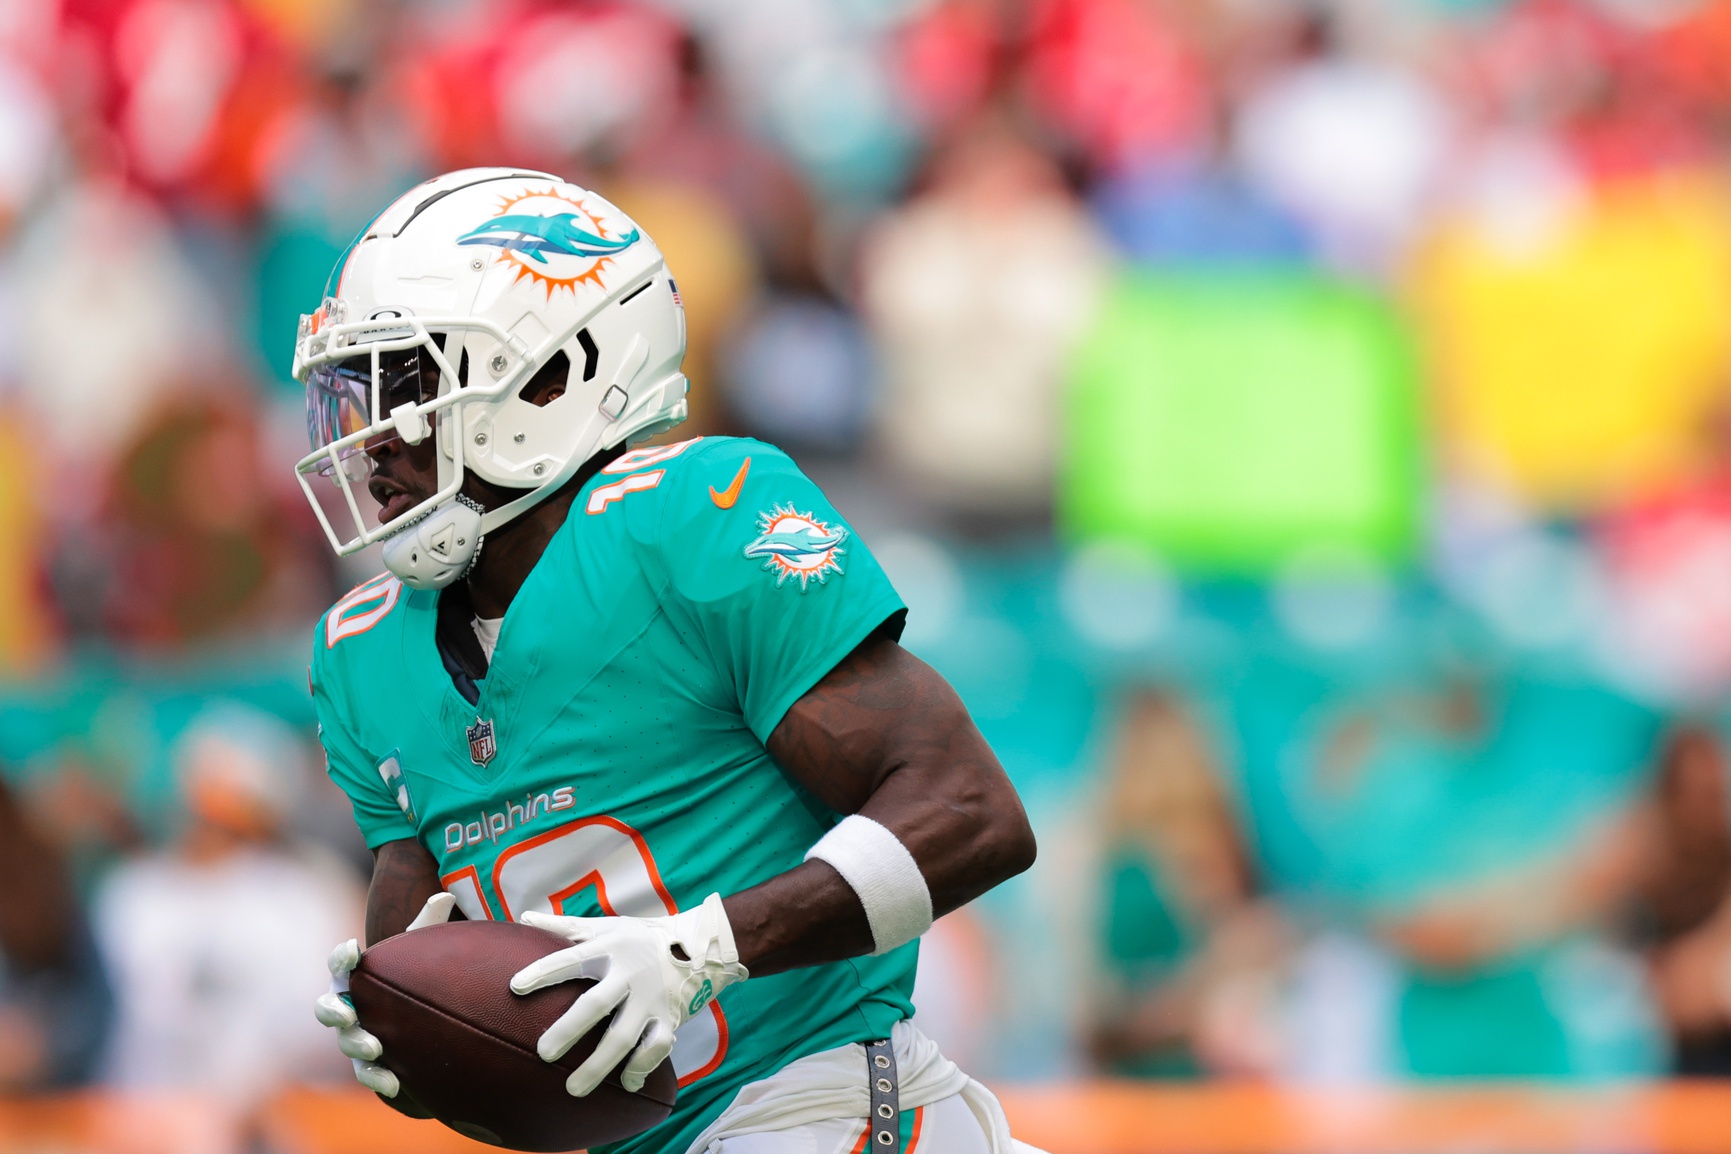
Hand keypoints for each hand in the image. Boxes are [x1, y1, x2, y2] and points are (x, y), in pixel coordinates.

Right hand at [313, 892, 454, 1096]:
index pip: (340, 965)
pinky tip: (394, 1083)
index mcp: (355, 976)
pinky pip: (366, 1073)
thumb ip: (428, 922)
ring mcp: (355, 1036)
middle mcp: (347, 1006)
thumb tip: (443, 895)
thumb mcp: (422, 948)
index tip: (351, 949)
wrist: (421, 1017)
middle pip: (327, 1009)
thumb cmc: (413, 973)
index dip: (341, 958)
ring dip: (357, 1045)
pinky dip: (377, 1077)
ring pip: (346, 1043)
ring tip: (376, 1047)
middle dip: (333, 1012)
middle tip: (349, 1014)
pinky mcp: (370, 1063)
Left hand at [510, 892, 747, 1096]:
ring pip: (624, 1036)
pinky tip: (625, 1084)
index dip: (543, 972)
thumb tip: (524, 917)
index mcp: (610, 948)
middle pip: (597, 1004)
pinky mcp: (669, 1018)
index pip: (571, 959)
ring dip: (598, 1065)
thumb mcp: (605, 927)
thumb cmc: (636, 940)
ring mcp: (650, 999)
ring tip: (572, 1089)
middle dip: (569, 1029)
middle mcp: (630, 974)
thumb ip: (565, 926)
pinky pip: (656, 1048)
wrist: (695, 947)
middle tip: (543, 1054)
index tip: (515, 987)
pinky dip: (641, 1067)